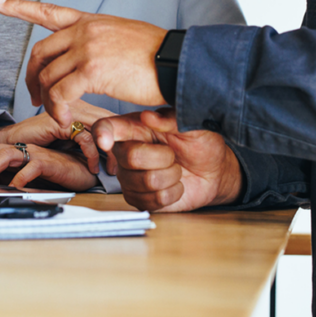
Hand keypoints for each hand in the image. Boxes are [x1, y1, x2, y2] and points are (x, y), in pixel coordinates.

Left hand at [0, 0, 166, 125]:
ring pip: (47, 77)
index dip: (18, 7)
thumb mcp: (124, 38)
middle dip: (30, 78)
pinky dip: (58, 110)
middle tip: (34, 98)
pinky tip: (66, 119)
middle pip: (40, 53)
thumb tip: (90, 62)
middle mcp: (85, 30)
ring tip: (58, 116)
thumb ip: (100, 44)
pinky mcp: (93, 69)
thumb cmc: (158, 57)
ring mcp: (87, 48)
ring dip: (47, 101)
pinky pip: (61, 93)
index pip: (48, 11)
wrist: (178, 61)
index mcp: (91, 21)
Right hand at [0, 101, 116, 174]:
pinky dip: (92, 154)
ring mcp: (70, 110)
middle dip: (119, 145)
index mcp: (85, 106)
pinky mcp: (60, 121)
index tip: (125, 157)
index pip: (112, 118)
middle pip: (111, 121)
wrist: (12, 141)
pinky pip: (85, 137)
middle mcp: (80, 105)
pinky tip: (91, 167)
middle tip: (120, 165)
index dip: (122, 137)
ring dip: (108, 152)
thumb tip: (114, 152)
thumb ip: (91, 140)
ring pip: (102, 128)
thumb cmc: (42, 143)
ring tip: (108, 170)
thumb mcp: (72, 141)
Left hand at [0, 142, 98, 191]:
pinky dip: (19, 178)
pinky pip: (31, 167)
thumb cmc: (55, 175)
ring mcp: (35, 154)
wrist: (83, 171)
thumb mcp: (25, 178)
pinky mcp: (50, 162)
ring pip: (6, 155)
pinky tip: (12, 190)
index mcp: (14, 151)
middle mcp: (22, 149)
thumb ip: (8, 180)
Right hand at [92, 110, 242, 212]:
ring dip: (171, 176)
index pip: (107, 127)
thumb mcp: (190, 125)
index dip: (102, 133)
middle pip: (131, 157)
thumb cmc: (200, 143)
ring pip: (146, 181)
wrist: (213, 170)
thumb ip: (170, 119)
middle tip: (173, 154)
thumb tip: (148, 116)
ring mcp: (130, 177)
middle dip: (164, 158)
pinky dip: (173, 193)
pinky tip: (175, 185)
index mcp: (135, 128)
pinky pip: (153, 200)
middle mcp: (126, 152)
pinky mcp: (139, 199)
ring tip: (175, 169)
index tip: (105, 141)